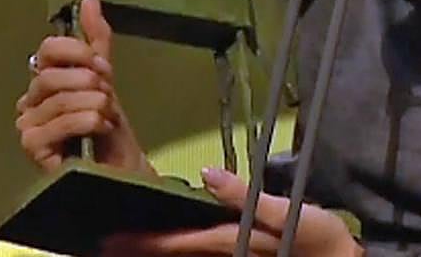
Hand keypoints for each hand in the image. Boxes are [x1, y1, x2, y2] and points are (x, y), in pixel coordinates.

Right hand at [15, 0, 150, 172]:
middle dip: (90, 83)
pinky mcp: (33, 149)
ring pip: (62, 99)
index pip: (48, 50)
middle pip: (53, 75)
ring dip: (96, 105)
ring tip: (106, 117)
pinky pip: (61, 122)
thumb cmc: (108, 123)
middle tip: (107, 97)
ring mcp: (28, 126)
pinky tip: (100, 128)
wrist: (121, 164)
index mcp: (43, 80)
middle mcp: (29, 101)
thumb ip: (95, 37)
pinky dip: (88, 121)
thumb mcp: (105, 74)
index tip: (102, 66)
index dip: (78, 53)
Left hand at [99, 168, 363, 256]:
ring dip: (154, 249)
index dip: (141, 240)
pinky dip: (177, 247)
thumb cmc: (318, 236)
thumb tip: (207, 173)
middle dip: (138, 247)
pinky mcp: (240, 253)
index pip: (175, 243)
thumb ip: (245, 195)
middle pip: (171, 253)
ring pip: (182, 255)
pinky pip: (198, 252)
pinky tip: (166, 241)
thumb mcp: (288, 211)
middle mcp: (223, 255)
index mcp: (228, 242)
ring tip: (123, 241)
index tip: (109, 236)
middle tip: (102, 240)